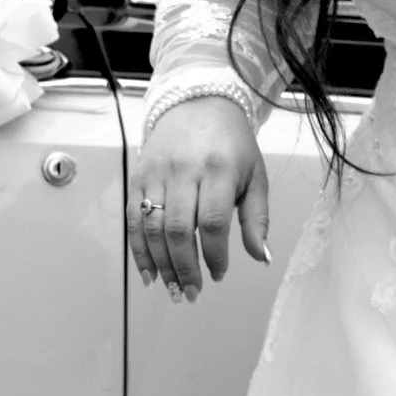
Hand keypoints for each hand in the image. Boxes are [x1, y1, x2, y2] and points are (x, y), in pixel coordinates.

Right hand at [128, 95, 267, 301]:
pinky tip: (149, 273)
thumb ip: (257, 218)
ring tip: (173, 289)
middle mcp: (184, 169)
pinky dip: (139, 250)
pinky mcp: (138, 175)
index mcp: (219, 168)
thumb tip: (262, 258)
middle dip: (185, 268)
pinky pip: (133, 218)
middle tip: (192, 293)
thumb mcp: (255, 174)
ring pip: (152, 227)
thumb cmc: (231, 143)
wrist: (197, 102)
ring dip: (161, 265)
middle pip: (178, 229)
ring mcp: (157, 172)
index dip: (214, 255)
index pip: (212, 221)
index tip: (219, 274)